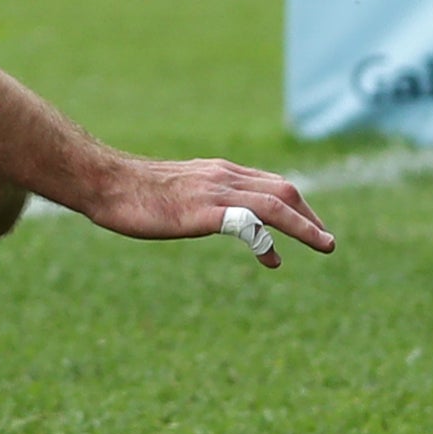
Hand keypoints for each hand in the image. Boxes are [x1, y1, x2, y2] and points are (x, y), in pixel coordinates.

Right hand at [69, 152, 332, 267]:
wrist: (106, 182)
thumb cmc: (132, 191)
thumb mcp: (175, 193)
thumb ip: (200, 201)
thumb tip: (210, 218)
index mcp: (218, 172)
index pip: (270, 183)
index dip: (295, 204)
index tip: (307, 225)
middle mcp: (224, 177)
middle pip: (284, 189)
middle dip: (310, 215)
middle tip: (326, 240)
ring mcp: (215, 193)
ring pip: (276, 204)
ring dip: (306, 226)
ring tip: (326, 245)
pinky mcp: (204, 212)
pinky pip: (249, 224)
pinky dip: (269, 241)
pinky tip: (274, 261)